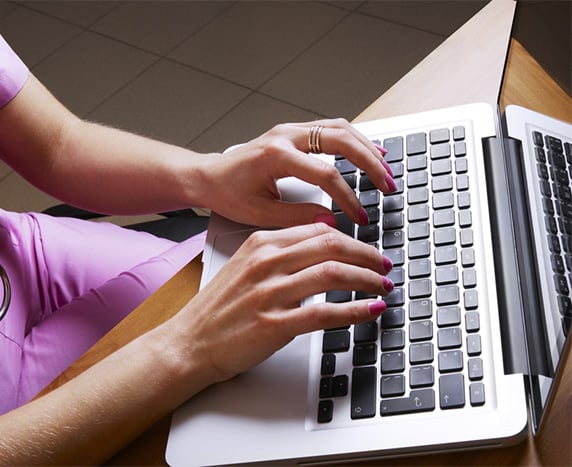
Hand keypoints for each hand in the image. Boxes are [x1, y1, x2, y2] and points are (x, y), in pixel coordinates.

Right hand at [165, 223, 392, 383]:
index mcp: (260, 243)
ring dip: (367, 280)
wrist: (188, 342)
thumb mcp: (244, 266)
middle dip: (367, 256)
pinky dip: (355, 310)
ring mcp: (270, 293)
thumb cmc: (218, 308)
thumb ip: (279, 252)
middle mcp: (266, 263)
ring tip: (382, 287)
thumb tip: (322, 244)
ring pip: (334, 275)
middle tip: (383, 267)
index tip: (367, 251)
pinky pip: (326, 313)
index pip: (320, 230)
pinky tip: (370, 310)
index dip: (353, 240)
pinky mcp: (274, 324)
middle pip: (332, 247)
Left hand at [198, 118, 394, 226]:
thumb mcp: (259, 213)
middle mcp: (285, 136)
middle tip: (388, 184)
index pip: (325, 175)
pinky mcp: (292, 132)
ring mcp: (289, 130)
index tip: (360, 216)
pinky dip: (353, 139)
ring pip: (339, 128)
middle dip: (369, 163)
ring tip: (386, 168)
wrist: (208, 176)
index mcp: (276, 156)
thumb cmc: (228, 193)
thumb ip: (297, 218)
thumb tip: (330, 222)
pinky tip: (367, 152)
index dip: (348, 198)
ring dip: (366, 146)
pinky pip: (330, 128)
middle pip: (340, 140)